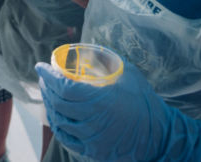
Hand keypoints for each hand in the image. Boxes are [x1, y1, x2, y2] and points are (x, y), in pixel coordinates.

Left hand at [36, 61, 200, 160]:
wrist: (160, 135)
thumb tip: (88, 50)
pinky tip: (57, 115)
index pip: (63, 88)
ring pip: (59, 122)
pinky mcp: (93, 152)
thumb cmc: (144, 101)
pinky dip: (58, 125)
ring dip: (50, 105)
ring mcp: (91, 140)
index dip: (48, 76)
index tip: (40, 66)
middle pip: (57, 104)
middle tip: (44, 78)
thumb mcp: (127, 74)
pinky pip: (67, 138)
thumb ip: (107, 61)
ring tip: (48, 94)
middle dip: (46, 88)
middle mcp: (92, 122)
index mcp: (99, 101)